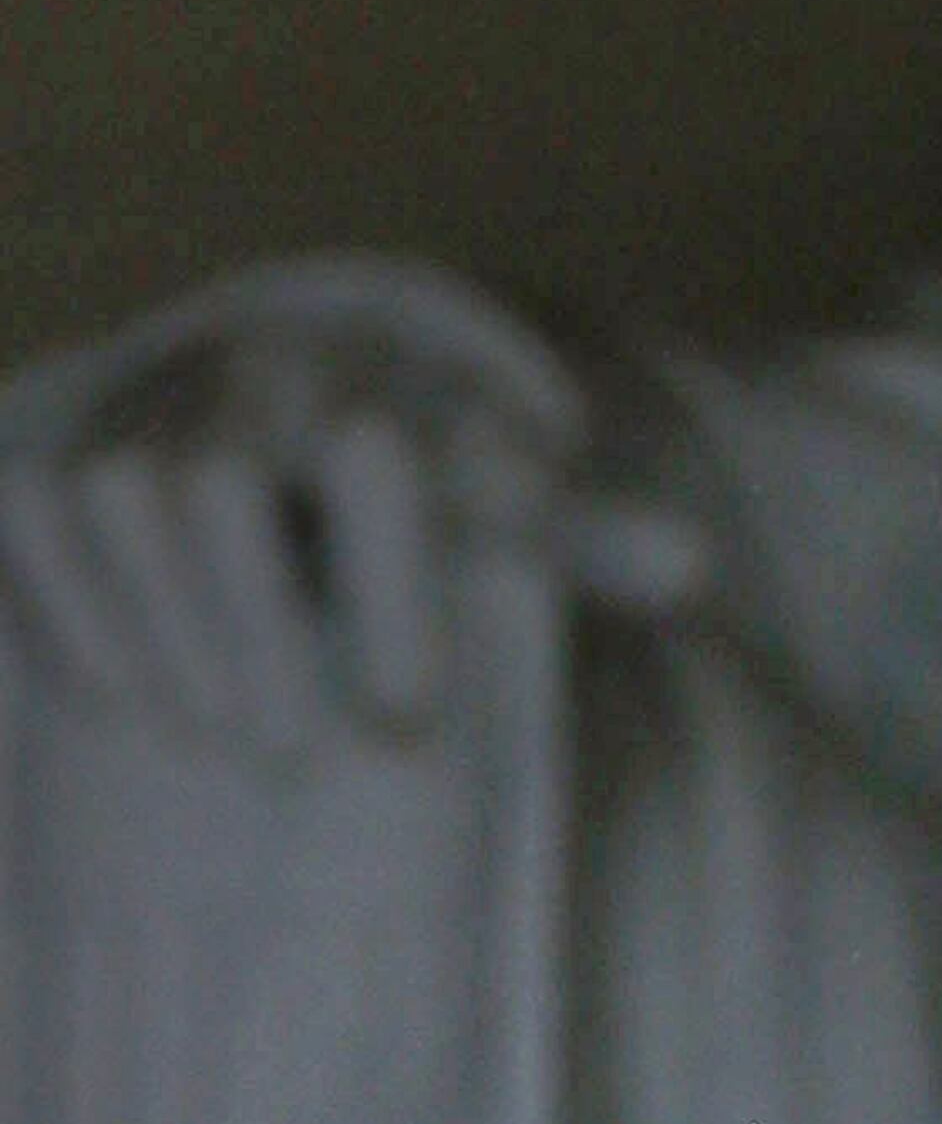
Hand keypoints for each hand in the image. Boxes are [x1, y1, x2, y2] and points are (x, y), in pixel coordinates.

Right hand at [0, 262, 698, 755]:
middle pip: (221, 487)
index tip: (412, 711)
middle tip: (301, 750)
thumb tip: (694, 571)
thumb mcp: (505, 502)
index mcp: (366, 378)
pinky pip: (33, 513)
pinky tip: (126, 705)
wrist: (276, 403)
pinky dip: (70, 606)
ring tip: (222, 740)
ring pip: (119, 498)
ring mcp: (138, 406)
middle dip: (256, 624)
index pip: (375, 462)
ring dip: (162, 627)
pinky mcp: (50, 451)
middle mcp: (239, 373)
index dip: (390, 585)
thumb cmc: (418, 488)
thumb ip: (582, 539)